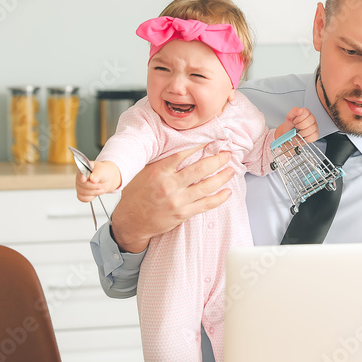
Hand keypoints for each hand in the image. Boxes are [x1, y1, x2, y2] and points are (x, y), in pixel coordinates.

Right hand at [75, 161, 119, 201]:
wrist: (106, 179)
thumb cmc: (102, 172)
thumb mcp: (102, 170)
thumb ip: (97, 174)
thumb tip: (92, 179)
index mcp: (83, 169)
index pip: (80, 173)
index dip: (82, 177)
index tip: (84, 179)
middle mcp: (80, 177)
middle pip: (82, 185)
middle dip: (92, 187)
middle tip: (100, 186)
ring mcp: (80, 186)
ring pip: (82, 193)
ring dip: (93, 192)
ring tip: (101, 189)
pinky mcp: (82, 193)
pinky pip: (82, 198)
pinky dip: (90, 198)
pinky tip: (95, 193)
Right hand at [109, 144, 234, 252]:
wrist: (130, 221)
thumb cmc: (135, 195)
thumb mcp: (142, 172)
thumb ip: (159, 162)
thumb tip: (178, 147)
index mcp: (158, 172)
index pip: (182, 154)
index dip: (199, 145)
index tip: (210, 140)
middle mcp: (169, 186)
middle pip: (199, 169)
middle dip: (217, 160)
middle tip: (227, 153)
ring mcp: (177, 201)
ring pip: (206, 187)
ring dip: (222, 177)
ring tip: (231, 170)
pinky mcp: (182, 214)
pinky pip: (205, 205)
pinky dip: (219, 198)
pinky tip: (227, 192)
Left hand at [276, 107, 317, 143]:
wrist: (289, 137)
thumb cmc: (290, 127)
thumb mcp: (289, 118)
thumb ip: (294, 111)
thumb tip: (300, 110)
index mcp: (306, 113)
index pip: (306, 112)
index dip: (299, 118)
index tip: (295, 121)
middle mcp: (311, 119)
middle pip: (309, 121)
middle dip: (300, 126)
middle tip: (297, 127)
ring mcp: (315, 127)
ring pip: (311, 129)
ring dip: (302, 133)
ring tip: (299, 132)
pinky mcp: (315, 135)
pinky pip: (313, 137)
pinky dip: (306, 138)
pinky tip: (303, 136)